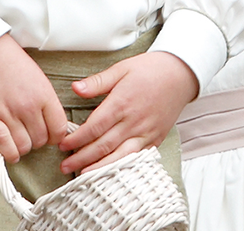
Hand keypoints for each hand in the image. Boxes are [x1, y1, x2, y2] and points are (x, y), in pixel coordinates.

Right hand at [0, 33, 67, 163]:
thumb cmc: (11, 61)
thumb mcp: (38, 78)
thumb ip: (46, 102)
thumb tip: (53, 126)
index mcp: (43, 94)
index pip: (59, 130)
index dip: (55, 136)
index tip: (49, 134)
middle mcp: (28, 106)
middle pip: (41, 141)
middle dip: (37, 139)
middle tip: (30, 131)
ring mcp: (8, 113)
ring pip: (24, 147)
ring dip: (23, 146)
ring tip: (18, 136)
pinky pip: (5, 147)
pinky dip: (10, 153)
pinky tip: (10, 148)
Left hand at [59, 51, 197, 173]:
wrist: (180, 74)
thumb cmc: (149, 69)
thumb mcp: (121, 68)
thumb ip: (97, 81)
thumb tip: (75, 88)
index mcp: (121, 102)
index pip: (94, 127)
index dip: (77, 139)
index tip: (63, 144)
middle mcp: (133, 121)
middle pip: (104, 145)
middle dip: (82, 158)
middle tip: (65, 166)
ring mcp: (146, 133)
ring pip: (119, 156)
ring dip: (99, 167)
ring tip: (82, 175)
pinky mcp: (155, 139)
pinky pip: (136, 158)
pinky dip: (122, 167)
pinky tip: (110, 172)